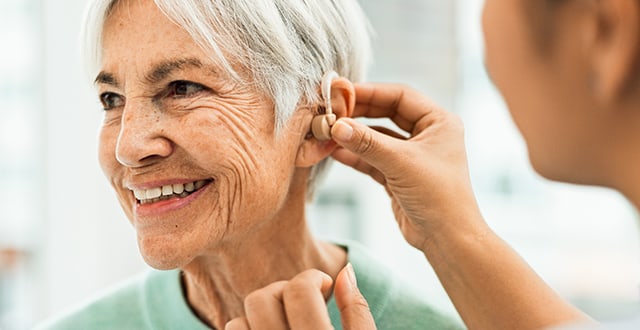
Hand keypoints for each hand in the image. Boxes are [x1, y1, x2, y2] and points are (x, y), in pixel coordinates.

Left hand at [225, 265, 374, 329]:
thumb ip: (358, 313)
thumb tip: (345, 271)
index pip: (299, 292)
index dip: (312, 278)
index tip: (324, 286)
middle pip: (261, 300)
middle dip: (283, 291)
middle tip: (304, 302)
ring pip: (237, 322)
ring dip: (261, 314)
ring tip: (285, 321)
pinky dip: (247, 329)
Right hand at [330, 83, 484, 250]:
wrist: (447, 239)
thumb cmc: (438, 196)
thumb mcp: (401, 163)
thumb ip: (367, 142)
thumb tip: (336, 125)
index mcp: (438, 122)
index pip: (400, 96)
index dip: (370, 92)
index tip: (342, 93)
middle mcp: (427, 135)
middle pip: (386, 113)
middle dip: (359, 113)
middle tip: (332, 110)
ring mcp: (411, 156)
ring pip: (377, 137)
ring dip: (354, 136)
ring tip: (328, 132)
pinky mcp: (398, 175)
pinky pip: (372, 158)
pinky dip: (355, 156)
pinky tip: (335, 152)